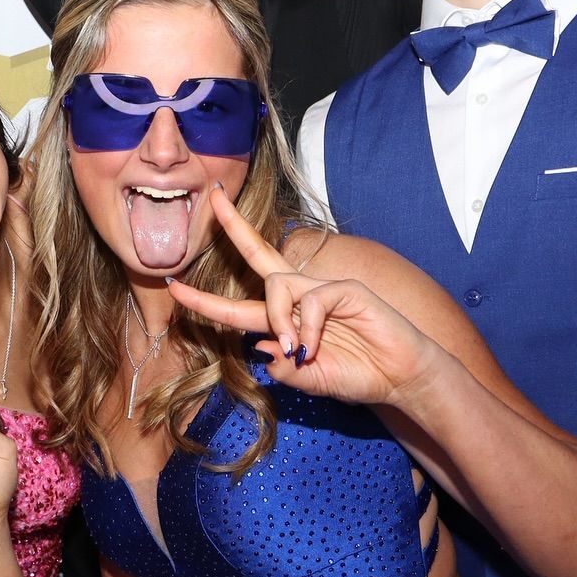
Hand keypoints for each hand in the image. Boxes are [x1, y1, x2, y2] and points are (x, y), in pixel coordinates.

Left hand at [167, 187, 442, 409]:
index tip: (174, 287)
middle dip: (234, 225)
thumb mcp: (310, 379)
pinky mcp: (344, 288)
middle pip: (258, 253)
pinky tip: (314, 346)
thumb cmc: (359, 375)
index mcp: (285, 318)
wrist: (401, 379)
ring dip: (278, 320)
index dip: (206, 298)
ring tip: (294, 349)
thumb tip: (257, 347)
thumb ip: (284, 368)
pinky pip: (312, 300)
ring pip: (277, 286)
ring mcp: (322, 288)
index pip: (237, 302)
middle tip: (212, 197)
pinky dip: (307, 326)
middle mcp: (299, 296)